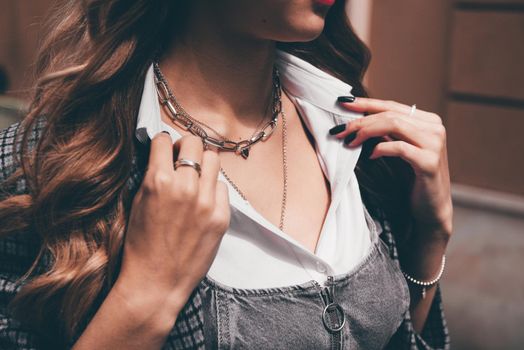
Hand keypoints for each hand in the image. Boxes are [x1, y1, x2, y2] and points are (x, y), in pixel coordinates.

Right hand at [117, 132, 229, 312]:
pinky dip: (213, 189)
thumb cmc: (141, 245)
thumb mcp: (137, 204)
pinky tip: (203, 201)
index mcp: (158, 181)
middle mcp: (185, 187)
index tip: (164, 149)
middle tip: (182, 160)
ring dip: (203, 164)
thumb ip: (153, 176)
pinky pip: (222, 187)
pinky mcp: (222, 217)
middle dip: (186, 148)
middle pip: (194, 144)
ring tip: (195, 178)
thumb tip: (163, 155)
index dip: (162, 143)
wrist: (157, 281)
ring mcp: (206, 202)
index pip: (164, 140)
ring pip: (214, 160)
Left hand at [331, 97, 452, 242]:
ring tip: (350, 142)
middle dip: (360, 120)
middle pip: (390, 114)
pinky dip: (381, 149)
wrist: (431, 209)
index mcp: (427, 121)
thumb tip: (357, 119)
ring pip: (394, 125)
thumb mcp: (397, 151)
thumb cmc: (411, 179)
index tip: (341, 103)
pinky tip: (370, 156)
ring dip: (366, 131)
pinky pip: (399, 148)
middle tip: (339, 130)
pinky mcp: (430, 162)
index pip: (391, 105)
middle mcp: (434, 128)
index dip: (365, 103)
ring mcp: (434, 144)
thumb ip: (386, 133)